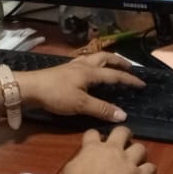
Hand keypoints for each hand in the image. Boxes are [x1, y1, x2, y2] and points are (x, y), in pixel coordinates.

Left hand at [16, 52, 145, 122]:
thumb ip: (102, 109)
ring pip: (94, 58)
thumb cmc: (56, 95)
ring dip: (106, 60)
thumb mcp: (81, 104)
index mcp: (91, 73)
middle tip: (129, 67)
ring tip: (112, 64)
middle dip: (119, 62)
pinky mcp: (64, 70)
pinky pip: (84, 62)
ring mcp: (72, 66)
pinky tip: (89, 69)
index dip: (129, 80)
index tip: (142, 84)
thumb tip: (123, 115)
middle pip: (105, 58)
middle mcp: (84, 66)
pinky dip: (93, 63)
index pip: (115, 75)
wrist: (30, 88)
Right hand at [59, 126, 156, 173]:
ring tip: (137, 160)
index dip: (96, 137)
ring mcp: (128, 162)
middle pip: (123, 131)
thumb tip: (83, 159)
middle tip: (124, 143)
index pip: (94, 132)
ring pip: (140, 147)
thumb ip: (80, 159)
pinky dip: (149, 170)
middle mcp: (113, 150)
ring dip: (139, 153)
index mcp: (93, 147)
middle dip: (125, 135)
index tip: (98, 143)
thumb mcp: (70, 168)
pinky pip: (151, 169)